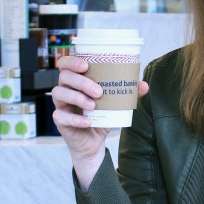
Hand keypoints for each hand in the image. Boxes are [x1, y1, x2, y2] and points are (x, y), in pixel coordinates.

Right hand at [50, 55, 148, 187]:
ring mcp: (61, 105)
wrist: (95, 142)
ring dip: (77, 97)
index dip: (72, 61)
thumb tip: (143, 85)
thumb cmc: (102, 117)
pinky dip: (75, 119)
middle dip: (81, 82)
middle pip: (64, 77)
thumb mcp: (116, 104)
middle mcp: (65, 89)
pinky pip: (60, 116)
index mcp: (76, 81)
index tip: (86, 65)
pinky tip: (88, 122)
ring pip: (59, 93)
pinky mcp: (60, 120)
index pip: (66, 64)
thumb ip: (128, 94)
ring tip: (93, 106)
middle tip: (99, 91)